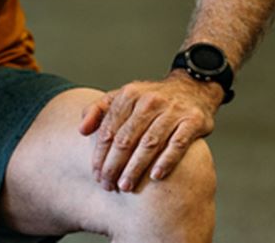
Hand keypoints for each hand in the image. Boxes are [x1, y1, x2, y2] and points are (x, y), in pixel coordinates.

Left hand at [79, 73, 222, 192]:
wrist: (192, 88)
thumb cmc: (151, 99)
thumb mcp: (123, 97)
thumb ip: (99, 110)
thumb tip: (81, 130)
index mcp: (129, 95)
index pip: (109, 129)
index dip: (100, 154)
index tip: (96, 174)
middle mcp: (149, 101)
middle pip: (126, 138)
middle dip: (114, 164)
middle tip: (108, 184)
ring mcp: (172, 110)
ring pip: (149, 143)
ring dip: (135, 167)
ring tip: (125, 185)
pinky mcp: (193, 121)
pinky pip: (178, 144)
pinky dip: (166, 160)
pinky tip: (155, 176)